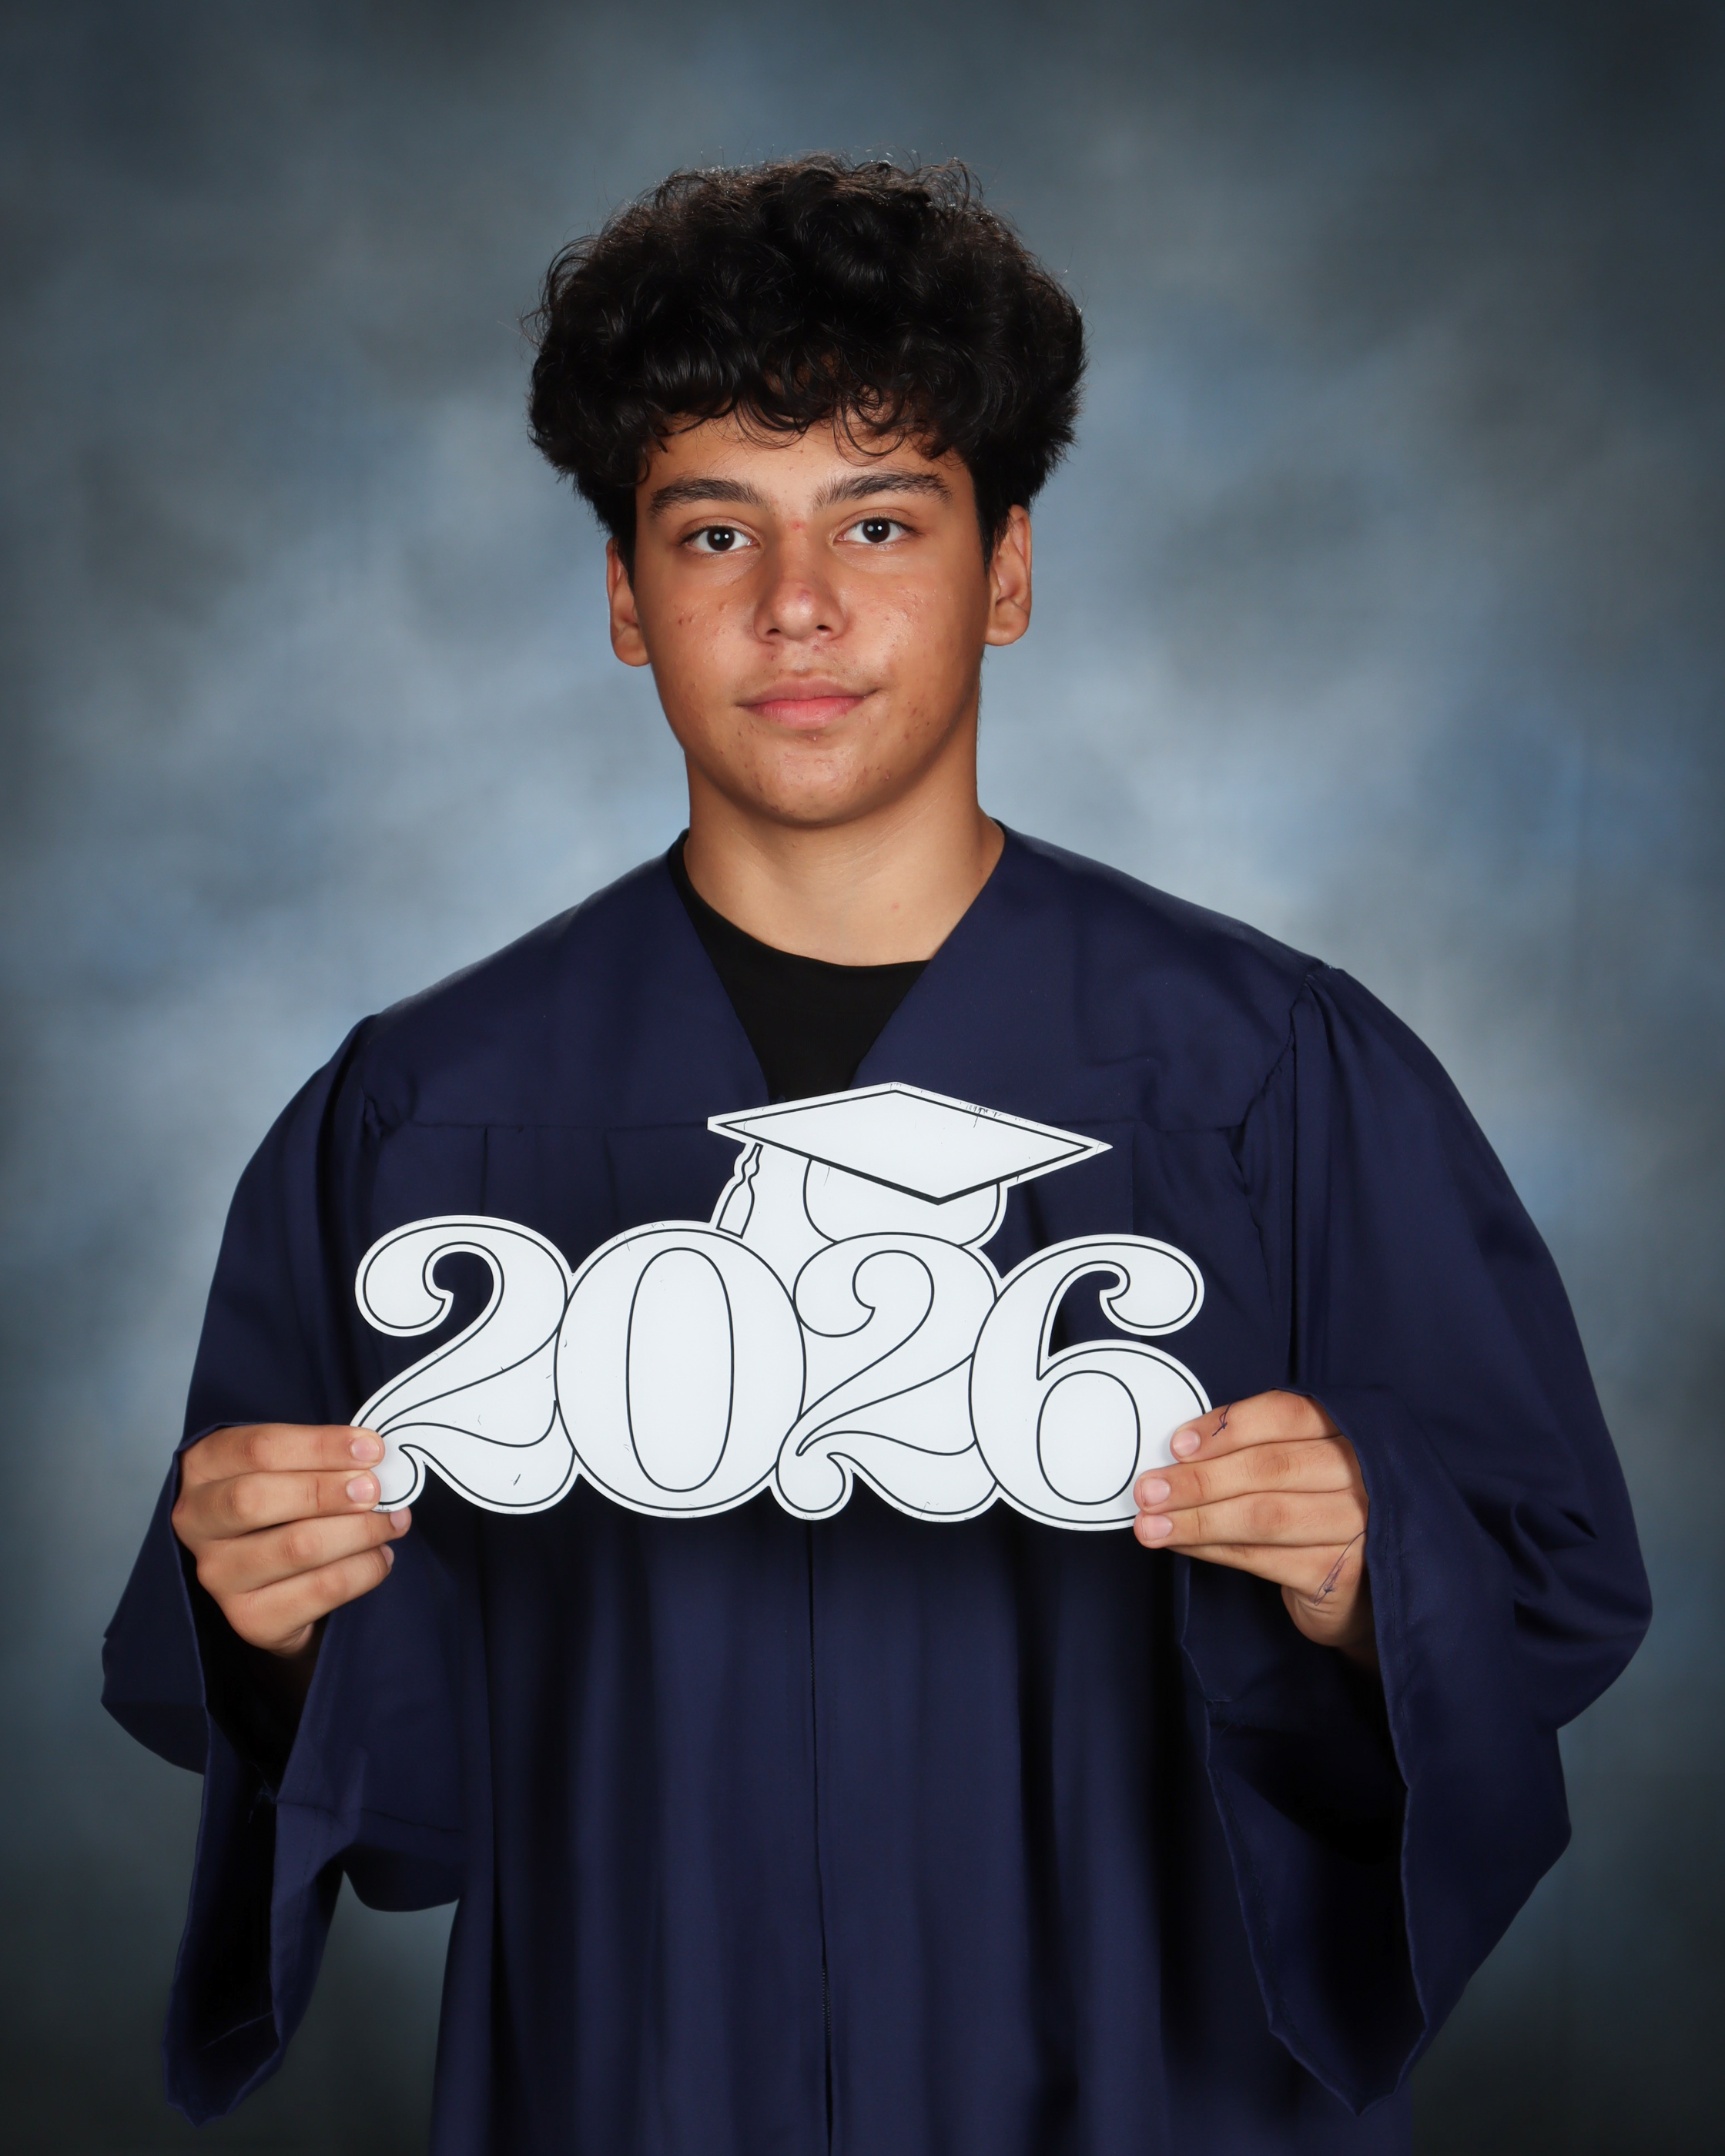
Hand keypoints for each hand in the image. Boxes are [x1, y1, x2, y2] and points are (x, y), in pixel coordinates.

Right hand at [172, 1423, 409, 1658]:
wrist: (272, 1584)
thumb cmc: (284, 1507)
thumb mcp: (289, 1468)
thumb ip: (320, 1459)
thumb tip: (376, 1457)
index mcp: (203, 1467)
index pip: (258, 1449)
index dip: (320, 1446)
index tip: (371, 1448)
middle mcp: (196, 1521)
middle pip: (257, 1499)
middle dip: (328, 1491)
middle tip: (376, 1489)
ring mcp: (217, 1575)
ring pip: (295, 1547)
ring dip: (358, 1532)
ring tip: (393, 1522)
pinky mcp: (248, 1619)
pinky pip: (319, 1591)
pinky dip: (363, 1570)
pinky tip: (381, 1557)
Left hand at [1132, 1392, 1375, 1664]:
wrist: (1365, 1585)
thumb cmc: (1317, 1509)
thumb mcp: (1299, 1466)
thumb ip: (1254, 1449)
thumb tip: (1175, 1453)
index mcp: (1349, 1431)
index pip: (1287, 1415)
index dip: (1228, 1427)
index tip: (1177, 1444)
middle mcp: (1363, 1475)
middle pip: (1270, 1467)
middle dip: (1199, 1479)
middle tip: (1148, 1491)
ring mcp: (1357, 1526)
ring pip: (1264, 1515)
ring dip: (1198, 1520)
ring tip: (1150, 1525)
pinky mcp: (1341, 1574)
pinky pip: (1264, 1558)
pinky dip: (1215, 1550)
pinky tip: (1182, 1544)